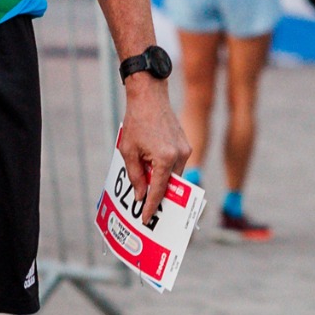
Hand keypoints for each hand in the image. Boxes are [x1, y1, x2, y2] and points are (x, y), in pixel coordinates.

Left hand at [119, 77, 190, 224]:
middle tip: (147, 210)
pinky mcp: (186, 145)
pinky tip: (153, 174)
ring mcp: (185, 150)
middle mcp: (180, 155)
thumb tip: (141, 195)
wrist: (149, 96)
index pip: (159, 190)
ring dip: (162, 183)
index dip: (151, 206)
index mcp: (165, 158)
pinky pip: (177, 165)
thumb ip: (135, 176)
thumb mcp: (128, 151)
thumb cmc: (136, 121)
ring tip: (147, 192)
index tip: (146, 218)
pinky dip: (166, 172)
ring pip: (175, 176)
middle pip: (170, 185)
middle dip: (159, 197)